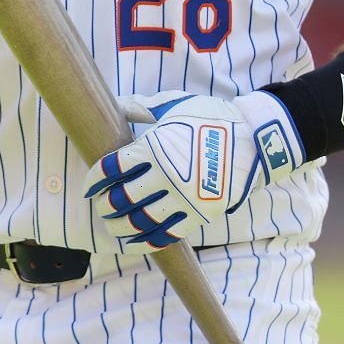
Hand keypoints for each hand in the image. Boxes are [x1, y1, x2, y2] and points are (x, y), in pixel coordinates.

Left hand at [84, 90, 303, 250]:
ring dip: (121, 227)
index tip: (88, 187)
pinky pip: (168, 234)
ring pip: (142, 221)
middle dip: (105, 206)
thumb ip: (138, 107)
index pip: (111, 168)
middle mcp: (166, 175)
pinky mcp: (200, 214)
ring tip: (112, 227)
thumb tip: (111, 103)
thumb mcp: (172, 105)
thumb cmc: (210, 117)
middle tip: (100, 207)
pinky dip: (147, 241)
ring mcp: (184, 197)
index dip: (94, 180)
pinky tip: (135, 241)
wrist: (255, 139)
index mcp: (154, 147)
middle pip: (122, 198)